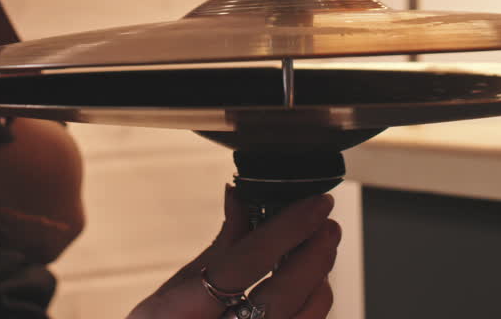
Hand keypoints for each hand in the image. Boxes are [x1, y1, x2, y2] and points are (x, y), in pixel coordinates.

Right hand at [129, 187, 339, 318]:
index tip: (314, 205)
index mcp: (178, 313)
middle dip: (314, 255)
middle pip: (283, 296)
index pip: (243, 265)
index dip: (285, 231)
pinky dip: (312, 301)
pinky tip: (310, 282)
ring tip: (319, 249)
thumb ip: (218, 246)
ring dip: (318, 279)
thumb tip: (238, 194)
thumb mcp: (174, 291)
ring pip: (305, 317)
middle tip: (327, 223)